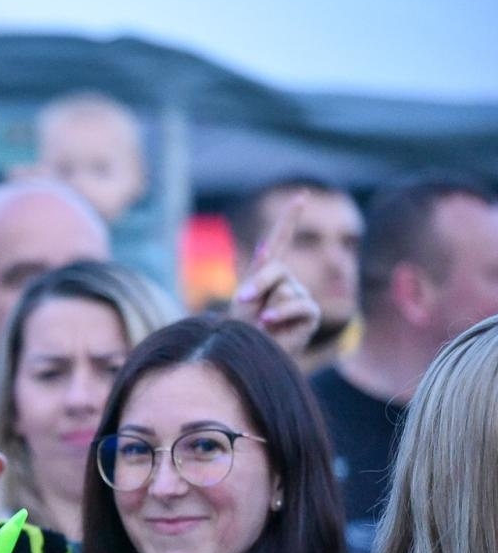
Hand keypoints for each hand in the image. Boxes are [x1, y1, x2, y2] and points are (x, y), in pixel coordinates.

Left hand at [231, 191, 320, 358]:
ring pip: (283, 289)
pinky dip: (279, 314)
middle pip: (275, 269)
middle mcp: (287, 282)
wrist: (250, 355)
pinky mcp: (310, 313)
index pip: (280, 241)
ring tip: (262, 324)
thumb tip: (266, 244)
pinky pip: (296, 304)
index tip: (301, 197)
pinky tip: (270, 324)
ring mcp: (299, 296)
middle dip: (258, 285)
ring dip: (266, 307)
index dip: (290, 220)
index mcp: (268, 274)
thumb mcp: (245, 298)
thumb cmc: (242, 330)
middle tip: (243, 303)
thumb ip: (258, 272)